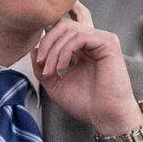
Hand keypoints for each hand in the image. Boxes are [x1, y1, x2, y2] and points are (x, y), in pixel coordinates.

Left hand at [32, 1, 141, 134]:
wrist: (105, 117)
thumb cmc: (85, 103)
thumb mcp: (55, 84)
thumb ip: (43, 67)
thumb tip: (34, 49)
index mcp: (84, 48)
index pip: (61, 31)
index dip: (46, 43)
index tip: (39, 64)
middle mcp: (94, 41)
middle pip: (63, 25)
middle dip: (47, 42)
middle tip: (41, 63)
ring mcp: (102, 40)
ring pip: (69, 30)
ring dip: (54, 51)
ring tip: (51, 71)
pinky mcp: (108, 43)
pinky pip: (79, 37)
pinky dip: (65, 51)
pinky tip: (62, 68)